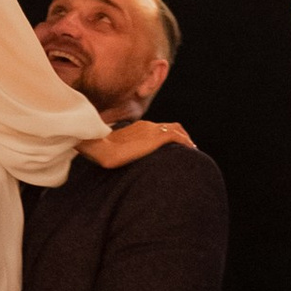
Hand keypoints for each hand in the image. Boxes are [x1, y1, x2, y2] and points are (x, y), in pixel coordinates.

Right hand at [79, 117, 194, 167]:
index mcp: (137, 128)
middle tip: (188, 148)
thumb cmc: (100, 152)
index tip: (173, 146)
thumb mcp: (113, 151)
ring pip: (176, 130)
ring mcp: (151, 130)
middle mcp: (146, 126)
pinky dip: (186, 142)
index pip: (157, 128)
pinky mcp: (155, 138)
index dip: (168, 135)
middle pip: (170, 126)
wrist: (98, 147)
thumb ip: (120, 153)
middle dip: (180, 136)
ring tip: (192, 150)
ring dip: (186, 139)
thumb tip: (117, 164)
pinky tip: (192, 151)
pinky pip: (177, 137)